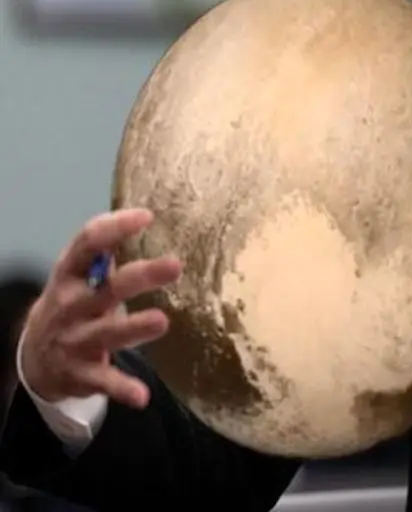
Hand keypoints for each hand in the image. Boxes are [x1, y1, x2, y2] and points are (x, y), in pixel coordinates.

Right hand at [20, 209, 181, 408]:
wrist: (33, 359)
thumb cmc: (73, 305)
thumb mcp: (80, 277)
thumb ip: (108, 255)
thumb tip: (146, 218)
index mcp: (70, 275)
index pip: (87, 244)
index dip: (113, 228)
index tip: (146, 216)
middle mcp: (70, 305)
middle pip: (107, 288)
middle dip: (140, 277)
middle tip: (176, 265)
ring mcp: (74, 340)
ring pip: (107, 333)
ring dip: (134, 328)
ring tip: (162, 322)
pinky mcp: (80, 373)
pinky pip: (103, 381)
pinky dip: (121, 389)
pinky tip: (142, 396)